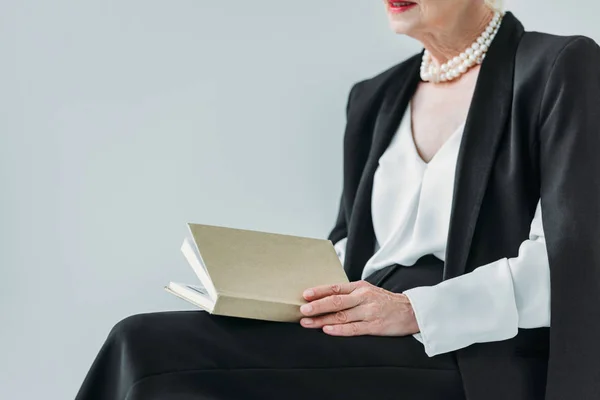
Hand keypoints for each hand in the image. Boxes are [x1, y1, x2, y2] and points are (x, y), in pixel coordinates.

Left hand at [299, 281, 418, 336]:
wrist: (411, 311)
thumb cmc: (384, 301)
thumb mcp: (367, 290)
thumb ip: (349, 293)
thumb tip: (323, 297)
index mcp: (360, 287)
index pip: (336, 288)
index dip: (319, 291)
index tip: (305, 295)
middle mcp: (364, 297)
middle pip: (336, 301)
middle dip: (317, 306)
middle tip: (302, 310)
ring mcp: (369, 312)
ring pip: (342, 316)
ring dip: (322, 320)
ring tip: (308, 323)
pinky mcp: (375, 326)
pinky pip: (354, 329)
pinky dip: (339, 329)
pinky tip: (327, 330)